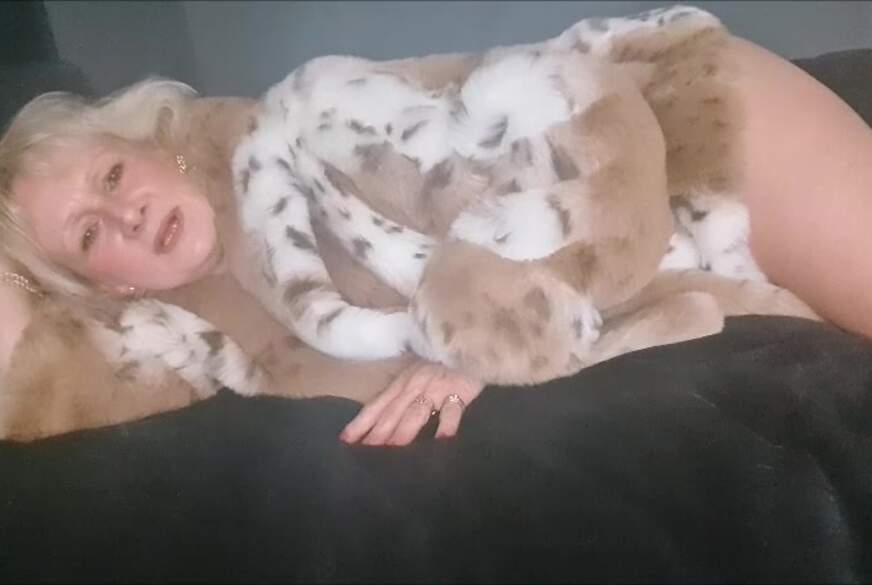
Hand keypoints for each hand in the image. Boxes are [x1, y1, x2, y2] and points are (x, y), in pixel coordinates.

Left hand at [340, 360, 483, 446]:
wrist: (469, 342)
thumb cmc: (442, 361)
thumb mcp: (417, 372)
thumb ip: (403, 392)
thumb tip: (386, 420)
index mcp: (402, 382)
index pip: (377, 405)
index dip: (361, 422)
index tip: (345, 440)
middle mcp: (414, 385)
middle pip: (392, 412)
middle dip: (378, 433)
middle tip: (365, 454)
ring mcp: (436, 388)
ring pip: (416, 412)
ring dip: (404, 431)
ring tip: (393, 450)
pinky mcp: (460, 391)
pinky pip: (452, 410)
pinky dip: (447, 424)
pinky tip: (443, 440)